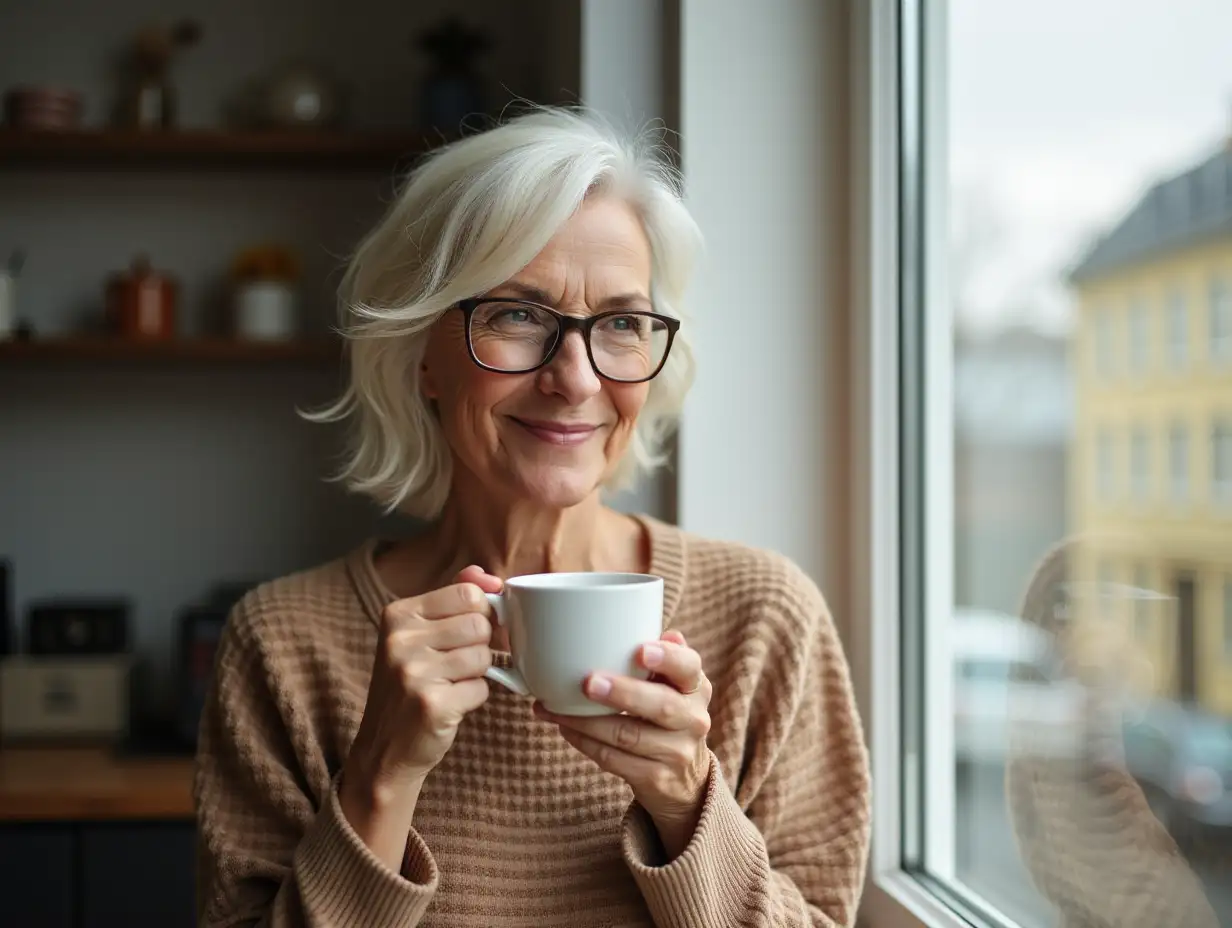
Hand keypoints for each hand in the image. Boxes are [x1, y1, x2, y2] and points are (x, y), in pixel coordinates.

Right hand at [340, 566, 500, 867]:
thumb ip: (454, 598)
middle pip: (480, 624)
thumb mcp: (420, 636)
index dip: (480, 614)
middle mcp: (400, 640)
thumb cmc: (410, 686)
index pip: (468, 593)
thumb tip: (486, 574)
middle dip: (478, 646)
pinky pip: (482, 689)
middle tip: (455, 666)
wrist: (383, 749)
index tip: (466, 633)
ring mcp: (413, 672)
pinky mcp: (430, 704)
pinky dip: (473, 699)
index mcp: (398, 614)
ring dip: (476, 674)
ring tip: (449, 685)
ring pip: (483, 656)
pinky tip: (449, 705)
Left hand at [535, 630, 712, 858]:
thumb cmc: (667, 716)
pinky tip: (566, 728)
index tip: (641, 650)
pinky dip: (585, 741)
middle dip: (622, 693)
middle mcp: (693, 719)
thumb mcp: (673, 686)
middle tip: (587, 682)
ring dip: (586, 720)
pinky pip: (613, 759)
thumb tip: (665, 632)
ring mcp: (676, 752)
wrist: (684, 779)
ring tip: (554, 708)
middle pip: (660, 705)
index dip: (668, 658)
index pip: (690, 667)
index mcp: (696, 687)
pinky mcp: (655, 778)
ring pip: (627, 735)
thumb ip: (665, 659)